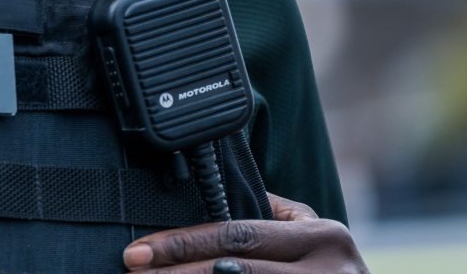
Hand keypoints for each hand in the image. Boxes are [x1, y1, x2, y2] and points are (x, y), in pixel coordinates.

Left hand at [121, 193, 368, 272]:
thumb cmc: (334, 270)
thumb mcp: (317, 237)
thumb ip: (273, 217)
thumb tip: (212, 200)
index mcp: (323, 237)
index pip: (237, 235)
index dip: (183, 243)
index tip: (138, 251)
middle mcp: (327, 272)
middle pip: (230, 271)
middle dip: (175, 272)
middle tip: (132, 271)